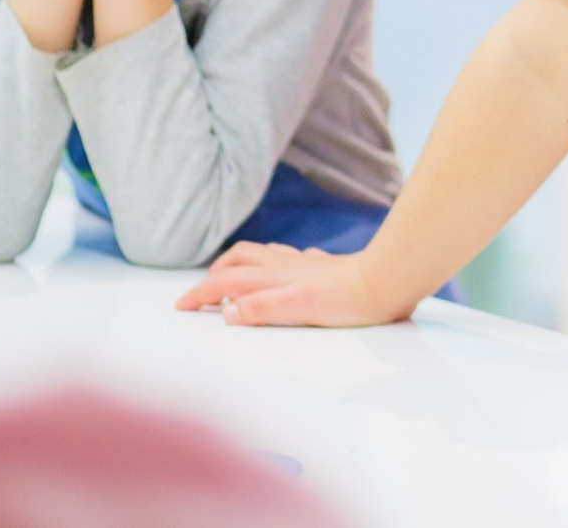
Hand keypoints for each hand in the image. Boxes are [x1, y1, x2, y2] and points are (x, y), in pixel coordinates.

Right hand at [175, 240, 403, 327]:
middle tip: (202, 292)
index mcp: (273, 277)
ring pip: (263, 255)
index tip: (182, 306)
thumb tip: (227, 312)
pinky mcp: (323, 267)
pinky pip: (289, 258)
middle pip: (239, 258)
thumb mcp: (297, 309)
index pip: (225, 282)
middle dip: (215, 272)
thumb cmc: (346, 299)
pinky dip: (273, 263)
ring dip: (241, 263)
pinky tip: (282, 271)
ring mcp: (304, 264)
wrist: (385, 282)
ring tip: (233, 277)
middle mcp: (285, 265)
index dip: (200, 294)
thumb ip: (261, 309)